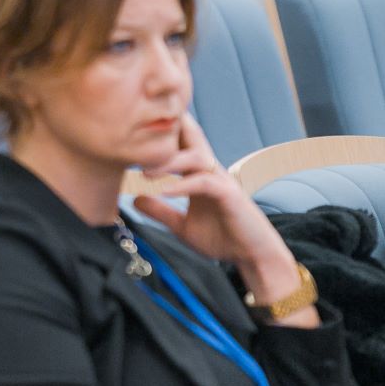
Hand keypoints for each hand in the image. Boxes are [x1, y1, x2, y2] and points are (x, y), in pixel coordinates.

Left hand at [132, 118, 297, 295]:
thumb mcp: (182, 225)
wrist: (252, 256)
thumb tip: (134, 199)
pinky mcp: (230, 195)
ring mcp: (221, 181)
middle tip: (136, 132)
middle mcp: (210, 171)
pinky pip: (204, 183)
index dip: (160, 135)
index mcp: (198, 174)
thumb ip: (160, 211)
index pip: (180, 144)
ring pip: (196, 157)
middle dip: (168, 129)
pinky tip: (165, 192)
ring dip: (169, 161)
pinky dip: (184, 185)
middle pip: (191, 136)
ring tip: (144, 172)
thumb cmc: (222, 238)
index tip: (132, 133)